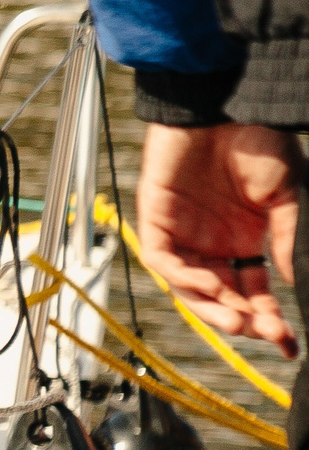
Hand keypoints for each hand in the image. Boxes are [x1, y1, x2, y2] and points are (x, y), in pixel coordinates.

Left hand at [136, 122, 300, 356]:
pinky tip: (207, 283)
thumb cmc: (258, 141)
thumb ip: (286, 240)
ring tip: (238, 322)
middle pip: (221, 297)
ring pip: (188, 286)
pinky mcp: (157, 216)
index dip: (268, 320)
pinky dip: (182, 276)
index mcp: (245, 240)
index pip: (253, 292)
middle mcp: (213, 242)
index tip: (287, 345)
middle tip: (265, 333)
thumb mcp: (286, 196)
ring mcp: (184, 231)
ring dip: (211, 307)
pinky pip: (163, 259)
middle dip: (242, 320)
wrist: (229, 104)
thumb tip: (291, 284)